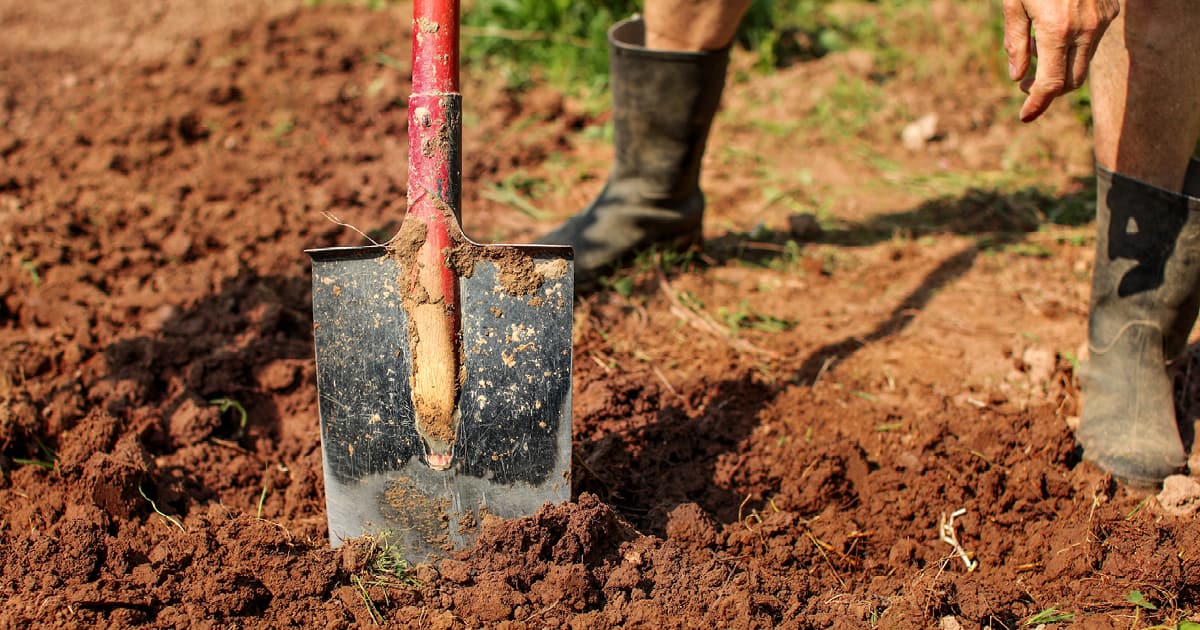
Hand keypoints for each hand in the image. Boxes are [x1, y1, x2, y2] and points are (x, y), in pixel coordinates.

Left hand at [1003, 0, 1119, 121]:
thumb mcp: (1015, 3)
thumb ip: (1015, 42)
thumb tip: (1017, 77)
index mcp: (1057, 29)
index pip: (1051, 83)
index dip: (1038, 104)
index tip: (1025, 116)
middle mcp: (1085, 29)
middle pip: (1071, 81)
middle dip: (1048, 90)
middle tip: (1026, 83)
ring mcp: (1102, 20)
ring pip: (1083, 62)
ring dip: (1060, 66)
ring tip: (1036, 44)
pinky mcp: (1110, 12)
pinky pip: (1092, 41)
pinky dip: (1073, 46)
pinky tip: (1055, 28)